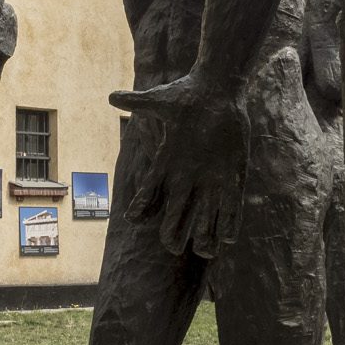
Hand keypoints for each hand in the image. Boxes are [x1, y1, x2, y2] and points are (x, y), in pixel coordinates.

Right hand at [108, 70, 245, 257]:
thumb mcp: (162, 99)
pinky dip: (229, 223)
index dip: (141, 206)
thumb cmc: (187, 96)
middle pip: (175, 215)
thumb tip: (112, 96)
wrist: (218, 94)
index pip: (149, 192)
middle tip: (173, 247)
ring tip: (207, 250)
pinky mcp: (232, 179)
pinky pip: (230, 208)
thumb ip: (139, 102)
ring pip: (204, 218)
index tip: (133, 218)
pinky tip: (228, 236)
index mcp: (167, 165)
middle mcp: (186, 179)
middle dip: (173, 233)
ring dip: (205, 236)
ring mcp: (209, 182)